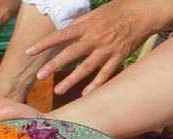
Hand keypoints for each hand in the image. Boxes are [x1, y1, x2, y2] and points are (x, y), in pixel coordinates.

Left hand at [26, 0, 162, 95]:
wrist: (143, 12)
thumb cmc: (117, 10)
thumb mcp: (94, 13)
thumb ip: (78, 24)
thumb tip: (63, 34)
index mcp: (86, 25)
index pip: (60, 35)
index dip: (44, 44)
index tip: (29, 52)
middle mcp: (95, 38)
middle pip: (71, 54)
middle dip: (54, 65)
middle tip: (39, 76)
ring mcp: (107, 49)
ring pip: (87, 67)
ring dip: (72, 80)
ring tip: (58, 91)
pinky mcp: (119, 57)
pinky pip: (107, 73)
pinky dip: (97, 84)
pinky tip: (86, 94)